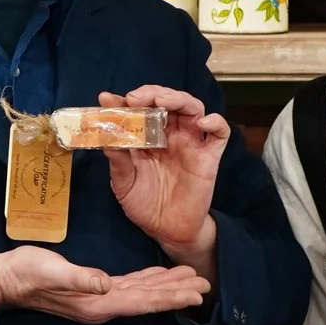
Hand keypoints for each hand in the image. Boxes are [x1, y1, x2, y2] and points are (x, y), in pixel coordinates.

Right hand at [0, 245, 208, 322]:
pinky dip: (147, 280)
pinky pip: (129, 287)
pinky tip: (158, 274)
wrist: (6, 280)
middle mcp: (103, 304)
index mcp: (98, 303)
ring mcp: (98, 299)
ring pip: (141, 293)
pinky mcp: (93, 290)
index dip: (171, 297)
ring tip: (190, 277)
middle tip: (205, 283)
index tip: (196, 294)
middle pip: (148, 299)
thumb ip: (79, 279)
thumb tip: (105, 285)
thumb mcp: (52, 272)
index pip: (143, 301)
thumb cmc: (27, 273)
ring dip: (166, 286)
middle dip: (177, 292)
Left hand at [101, 87, 228, 257]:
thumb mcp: (123, 183)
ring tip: (162, 102)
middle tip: (135, 98)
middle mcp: (169, 135)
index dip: (124, 101)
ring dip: (178, 99)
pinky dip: (215, 122)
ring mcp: (190, 143)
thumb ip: (118, 159)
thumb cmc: (144, 204)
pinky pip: (219, 133)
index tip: (108, 99)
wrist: (167, 230)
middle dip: (151, 94)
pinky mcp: (209, 157)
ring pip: (192, 108)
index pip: (138, 110)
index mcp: (146, 137)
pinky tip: (202, 123)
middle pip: (167, 101)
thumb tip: (106, 135)